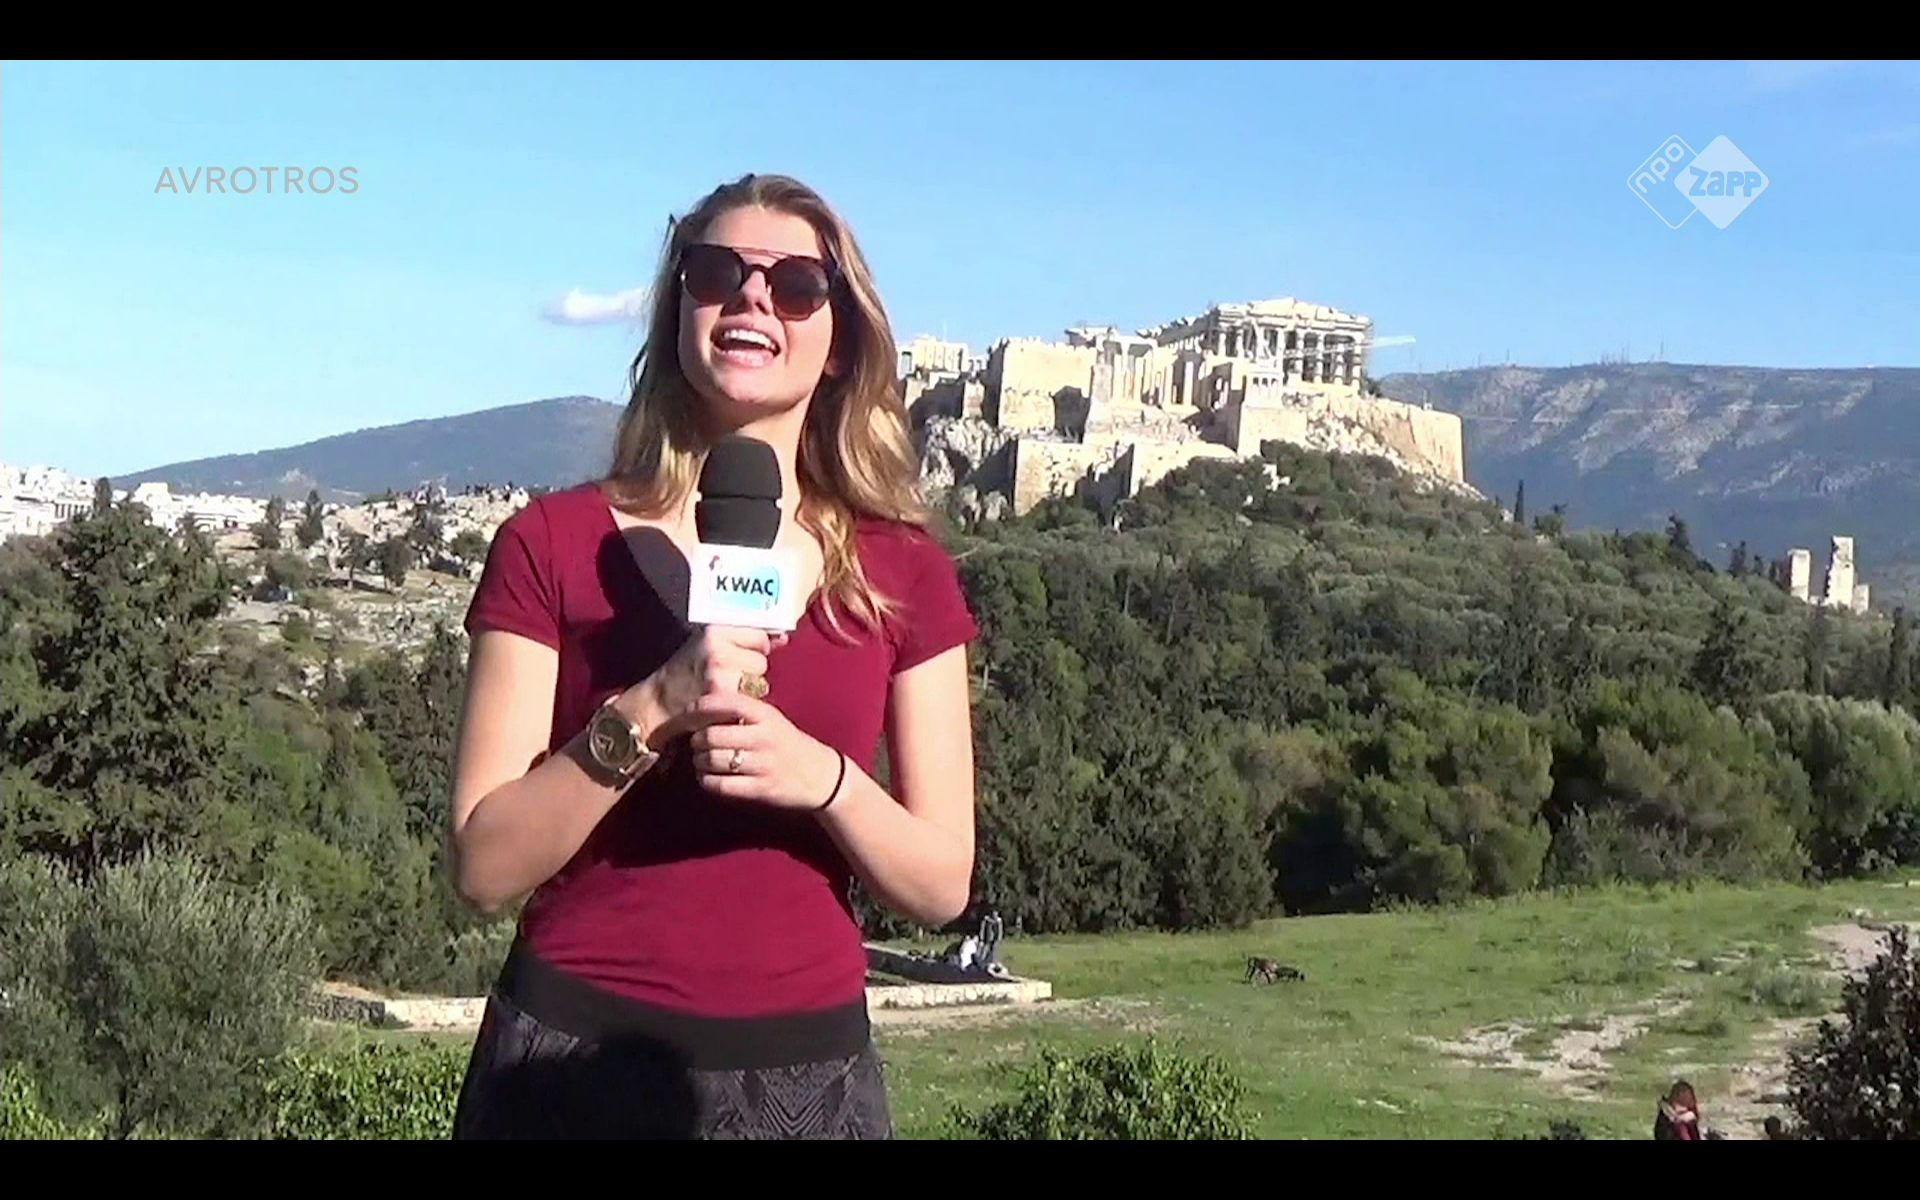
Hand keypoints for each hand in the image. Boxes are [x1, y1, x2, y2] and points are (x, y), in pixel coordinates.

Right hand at [636, 626, 787, 745]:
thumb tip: (783, 637)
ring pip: (759, 680)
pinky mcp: (722, 698)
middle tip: (730, 674)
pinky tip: (726, 701)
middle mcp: (718, 650)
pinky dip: (743, 702)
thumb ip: (745, 637)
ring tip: (726, 687)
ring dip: (750, 687)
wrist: (659, 701)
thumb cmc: (687, 669)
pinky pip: (751, 699)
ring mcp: (720, 675)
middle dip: (752, 669)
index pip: (759, 635)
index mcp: (715, 631)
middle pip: (762, 659)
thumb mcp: (709, 643)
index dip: (756, 647)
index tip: (745, 653)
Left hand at [685, 691, 843, 810]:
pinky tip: (707, 777)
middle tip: (695, 742)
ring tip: (700, 760)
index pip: (726, 703)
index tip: (688, 712)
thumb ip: (743, 713)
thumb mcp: (772, 720)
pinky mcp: (761, 789)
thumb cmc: (787, 744)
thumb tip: (700, 709)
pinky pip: (720, 785)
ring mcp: (763, 765)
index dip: (700, 706)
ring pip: (712, 760)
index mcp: (767, 715)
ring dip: (698, 761)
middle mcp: (764, 738)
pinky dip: (706, 781)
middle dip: (696, 739)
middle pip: (712, 735)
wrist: (821, 777)